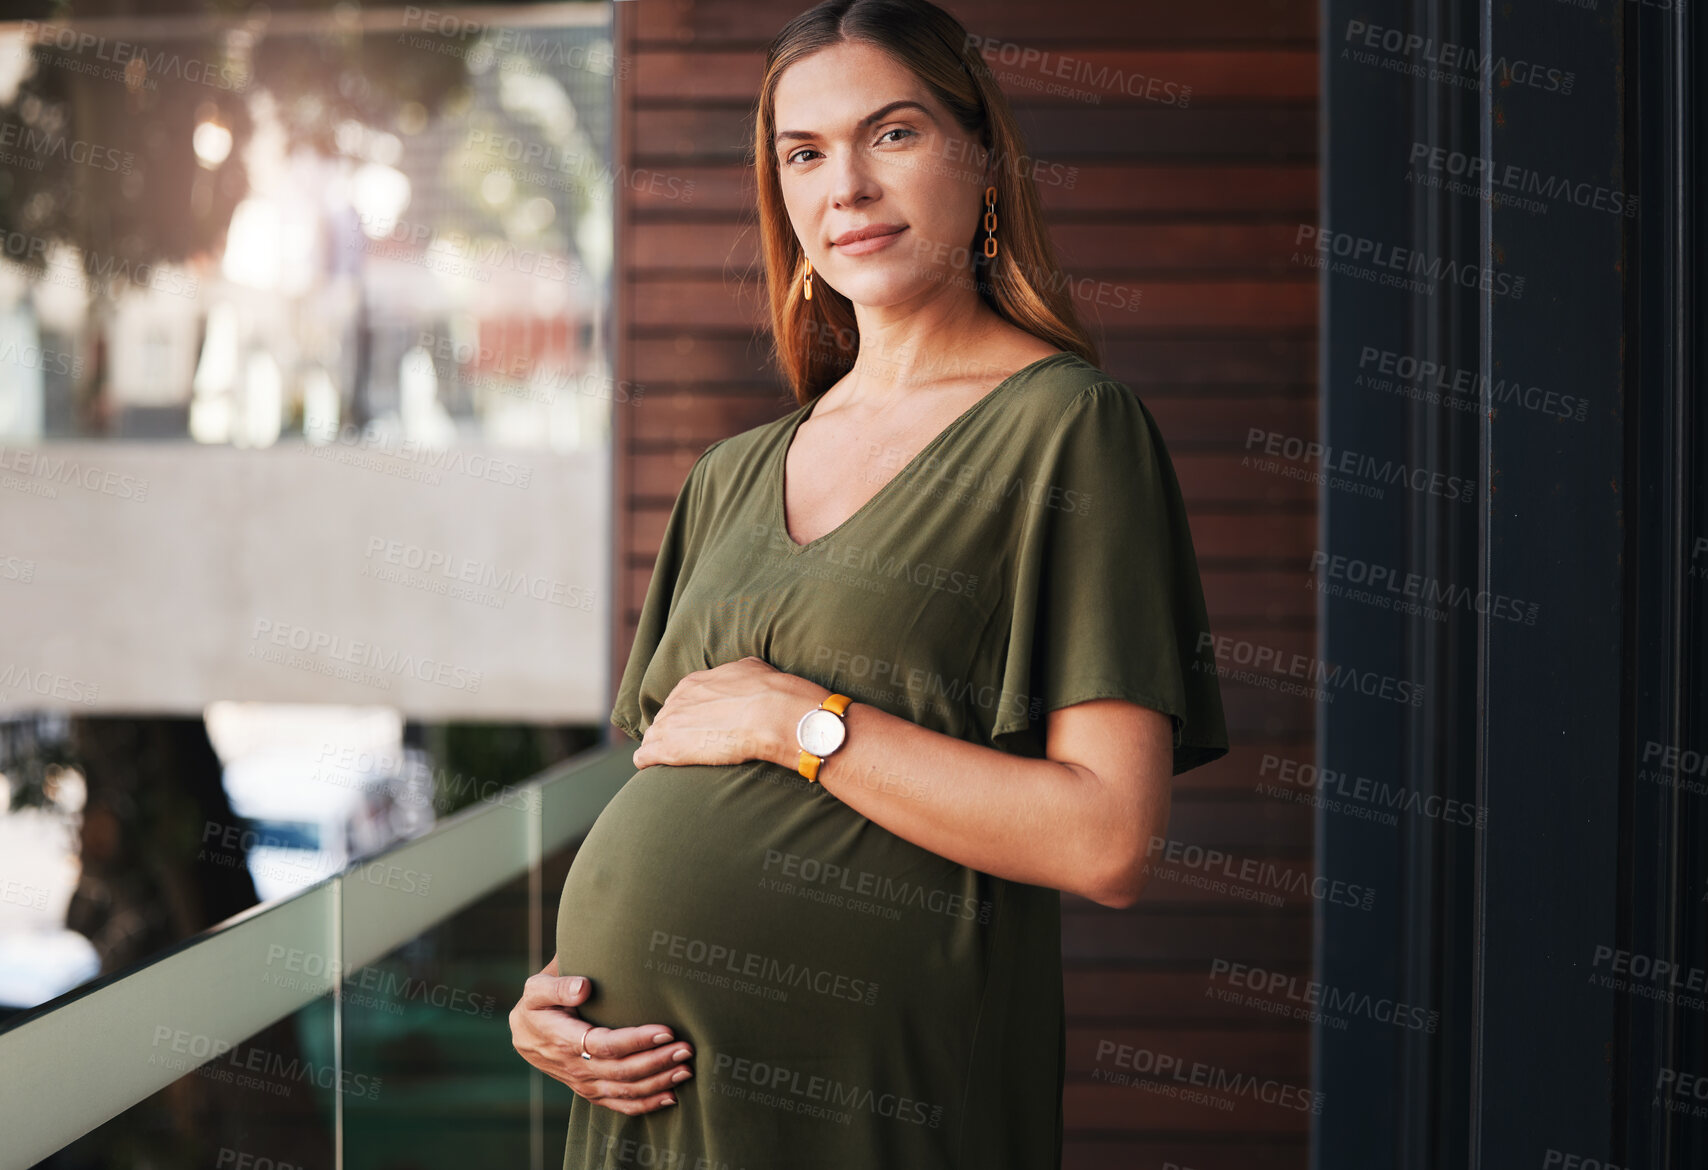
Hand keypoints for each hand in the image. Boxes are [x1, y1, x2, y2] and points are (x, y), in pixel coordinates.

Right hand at [509, 954, 694, 1114]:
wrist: (524, 1035)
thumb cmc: (538, 1004)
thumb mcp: (537, 989)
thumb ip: (558, 986)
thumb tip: (584, 987)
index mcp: (563, 1040)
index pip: (606, 1045)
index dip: (637, 1040)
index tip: (667, 1030)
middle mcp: (575, 1067)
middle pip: (621, 1071)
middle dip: (657, 1061)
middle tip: (686, 1049)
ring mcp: (584, 1084)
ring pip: (624, 1091)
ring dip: (658, 1083)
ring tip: (686, 1070)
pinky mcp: (590, 1092)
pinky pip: (619, 1105)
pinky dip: (646, 1104)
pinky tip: (671, 1097)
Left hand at [631, 656, 826, 769]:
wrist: (768, 712)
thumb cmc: (767, 690)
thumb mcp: (750, 669)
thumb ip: (737, 673)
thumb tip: (742, 675)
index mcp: (694, 684)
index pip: (680, 700)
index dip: (687, 713)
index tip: (697, 724)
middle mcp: (677, 701)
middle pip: (666, 718)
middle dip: (674, 730)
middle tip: (688, 744)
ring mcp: (670, 724)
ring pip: (652, 736)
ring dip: (658, 746)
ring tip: (665, 759)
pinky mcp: (668, 749)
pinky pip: (645, 756)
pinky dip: (646, 761)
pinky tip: (649, 767)